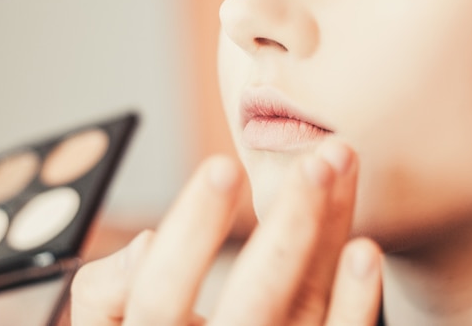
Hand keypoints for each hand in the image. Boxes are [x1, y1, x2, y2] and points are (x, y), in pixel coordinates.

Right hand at [71, 141, 381, 324]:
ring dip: (329, 236)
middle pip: (255, 303)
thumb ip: (105, 292)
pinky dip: (356, 303)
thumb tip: (145, 242)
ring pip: (307, 308)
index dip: (191, 230)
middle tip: (316, 163)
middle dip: (289, 229)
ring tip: (342, 169)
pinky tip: (366, 251)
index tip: (223, 165)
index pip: (161, 293)